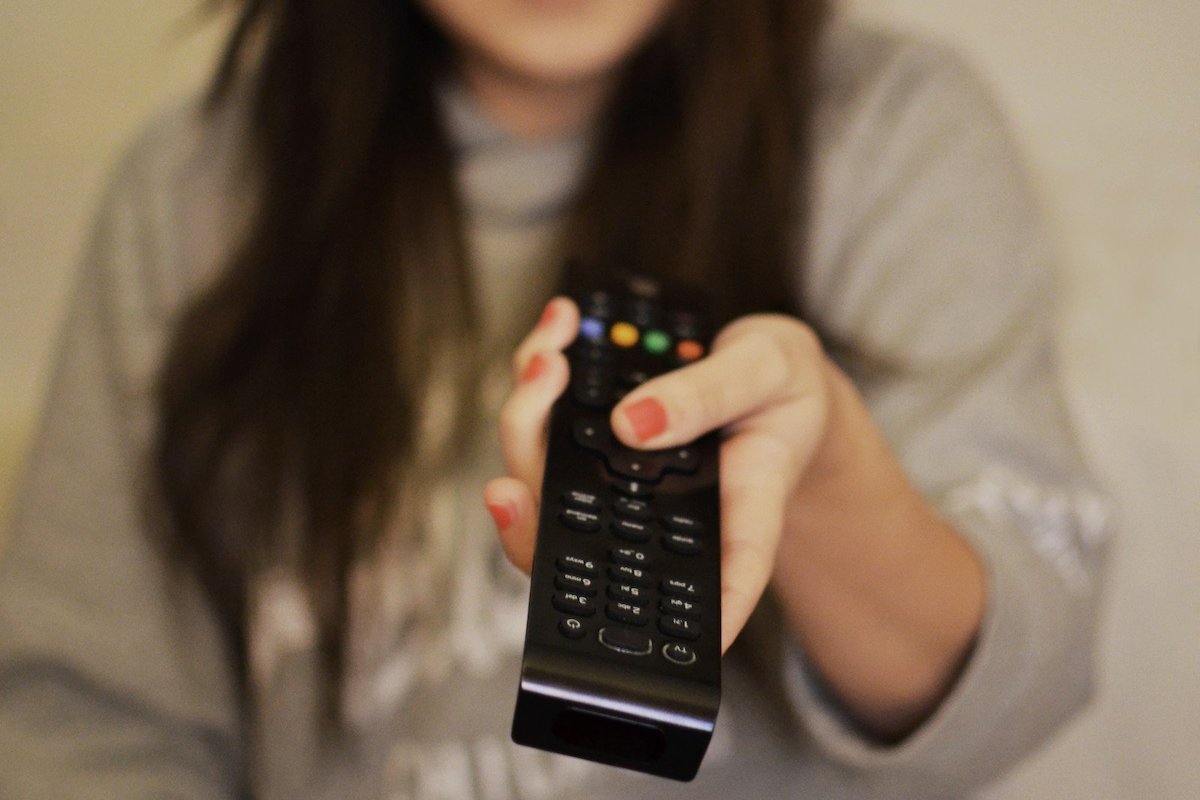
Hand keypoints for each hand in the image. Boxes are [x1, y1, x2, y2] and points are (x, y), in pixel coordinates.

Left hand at [484, 296, 831, 652]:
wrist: (769, 375)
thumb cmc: (782, 390)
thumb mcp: (772, 372)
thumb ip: (711, 395)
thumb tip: (631, 423)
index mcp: (730, 516)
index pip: (710, 582)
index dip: (673, 617)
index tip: (643, 618)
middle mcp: (658, 513)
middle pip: (578, 522)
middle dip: (532, 457)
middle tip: (544, 382)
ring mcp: (620, 483)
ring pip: (545, 468)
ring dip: (528, 403)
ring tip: (550, 343)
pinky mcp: (599, 446)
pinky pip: (550, 419)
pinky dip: (544, 369)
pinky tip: (558, 323)